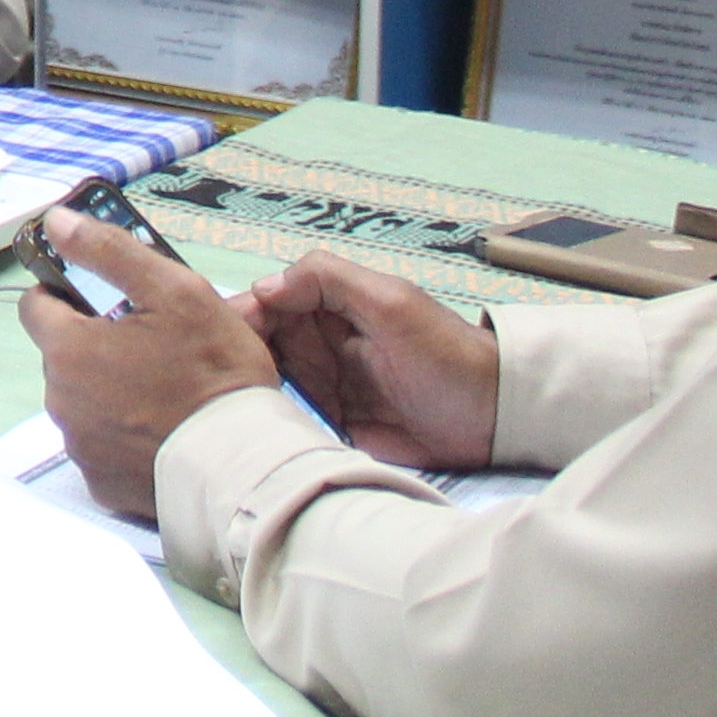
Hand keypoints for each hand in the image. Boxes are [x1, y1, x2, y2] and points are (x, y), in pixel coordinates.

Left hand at [19, 210, 279, 517]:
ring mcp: (79, 447)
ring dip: (106, 391)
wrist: (245, 462)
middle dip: (94, 346)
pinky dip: (120, 436)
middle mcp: (61, 401)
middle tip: (151, 347)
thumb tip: (56, 222)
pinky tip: (161, 431)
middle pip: (61, 357)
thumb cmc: (213, 372)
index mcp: (68, 350)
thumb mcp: (174, 291)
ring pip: (80, 402)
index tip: (105, 302)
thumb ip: (109, 251)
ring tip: (162, 391)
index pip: (37, 306)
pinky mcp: (101, 485)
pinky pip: (100, 447)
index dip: (68, 296)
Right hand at [248, 250, 501, 472]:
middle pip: (258, 345)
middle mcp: (318, 344)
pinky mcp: (332, 426)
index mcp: (328, 306)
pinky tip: (255, 436)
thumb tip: (262, 286)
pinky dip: (272, 426)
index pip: (266, 302)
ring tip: (234, 414)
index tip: (226, 343)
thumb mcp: (391, 302)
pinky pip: (290, 421)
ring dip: (250, 396)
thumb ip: (329, 279)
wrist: (493, 419)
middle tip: (224, 386)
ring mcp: (324, 387)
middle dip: (237, 361)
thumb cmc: (445, 353)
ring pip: (267, 384)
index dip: (241, 318)